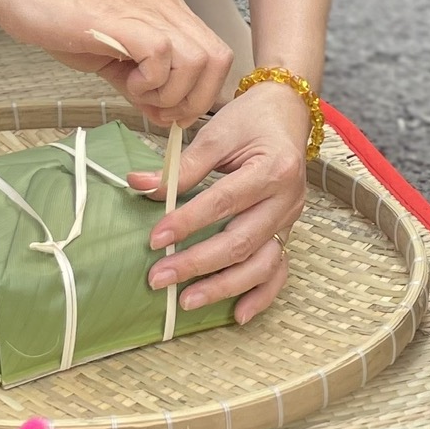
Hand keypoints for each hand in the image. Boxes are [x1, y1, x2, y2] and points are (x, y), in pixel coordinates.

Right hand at [0, 0, 230, 126]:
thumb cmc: (53, 12)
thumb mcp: (106, 52)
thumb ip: (138, 79)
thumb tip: (160, 112)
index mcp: (164, 8)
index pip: (213, 54)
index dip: (200, 91)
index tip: (169, 112)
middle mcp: (164, 3)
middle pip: (218, 58)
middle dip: (195, 99)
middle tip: (159, 113)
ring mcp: (147, 7)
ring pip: (199, 59)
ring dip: (173, 93)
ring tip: (137, 95)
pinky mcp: (123, 18)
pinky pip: (163, 56)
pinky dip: (151, 82)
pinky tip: (124, 83)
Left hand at [125, 82, 308, 323]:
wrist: (287, 113)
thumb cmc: (250, 121)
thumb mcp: (216, 134)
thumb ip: (181, 166)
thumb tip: (139, 185)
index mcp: (272, 169)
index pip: (223, 202)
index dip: (187, 222)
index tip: (155, 238)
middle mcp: (286, 200)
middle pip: (240, 241)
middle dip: (197, 264)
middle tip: (158, 278)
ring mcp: (290, 220)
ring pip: (262, 264)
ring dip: (224, 287)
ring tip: (187, 302)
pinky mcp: (288, 232)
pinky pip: (279, 271)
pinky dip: (261, 296)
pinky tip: (237, 315)